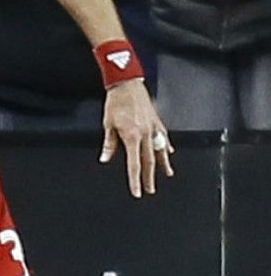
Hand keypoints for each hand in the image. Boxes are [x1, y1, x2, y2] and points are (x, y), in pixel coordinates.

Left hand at [100, 80, 172, 197]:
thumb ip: (109, 144)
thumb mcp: (108, 124)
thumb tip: (105, 159)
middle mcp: (145, 134)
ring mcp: (154, 128)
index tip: (137, 192)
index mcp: (132, 136)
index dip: (135, 180)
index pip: (134, 164)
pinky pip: (164, 138)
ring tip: (166, 174)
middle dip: (149, 177)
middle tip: (150, 190)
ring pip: (160, 151)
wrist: (127, 84)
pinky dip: (167, 147)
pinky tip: (170, 153)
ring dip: (163, 164)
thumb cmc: (115, 102)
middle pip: (149, 161)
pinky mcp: (157, 121)